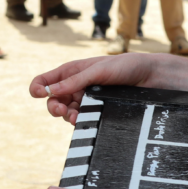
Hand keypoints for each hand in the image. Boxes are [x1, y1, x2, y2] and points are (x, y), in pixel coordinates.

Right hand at [29, 54, 162, 123]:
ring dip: (66, 116)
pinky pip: (80, 120)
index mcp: (72, 71)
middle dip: (53, 106)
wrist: (150, 78)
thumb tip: (49, 91)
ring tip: (75, 117)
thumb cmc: (124, 66)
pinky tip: (82, 121)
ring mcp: (86, 99)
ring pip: (66, 112)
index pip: (45, 80)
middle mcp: (76, 86)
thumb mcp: (98, 70)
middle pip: (53, 100)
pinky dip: (78, 121)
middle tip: (60, 111)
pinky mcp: (96, 111)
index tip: (38, 94)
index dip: (37, 87)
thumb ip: (74, 81)